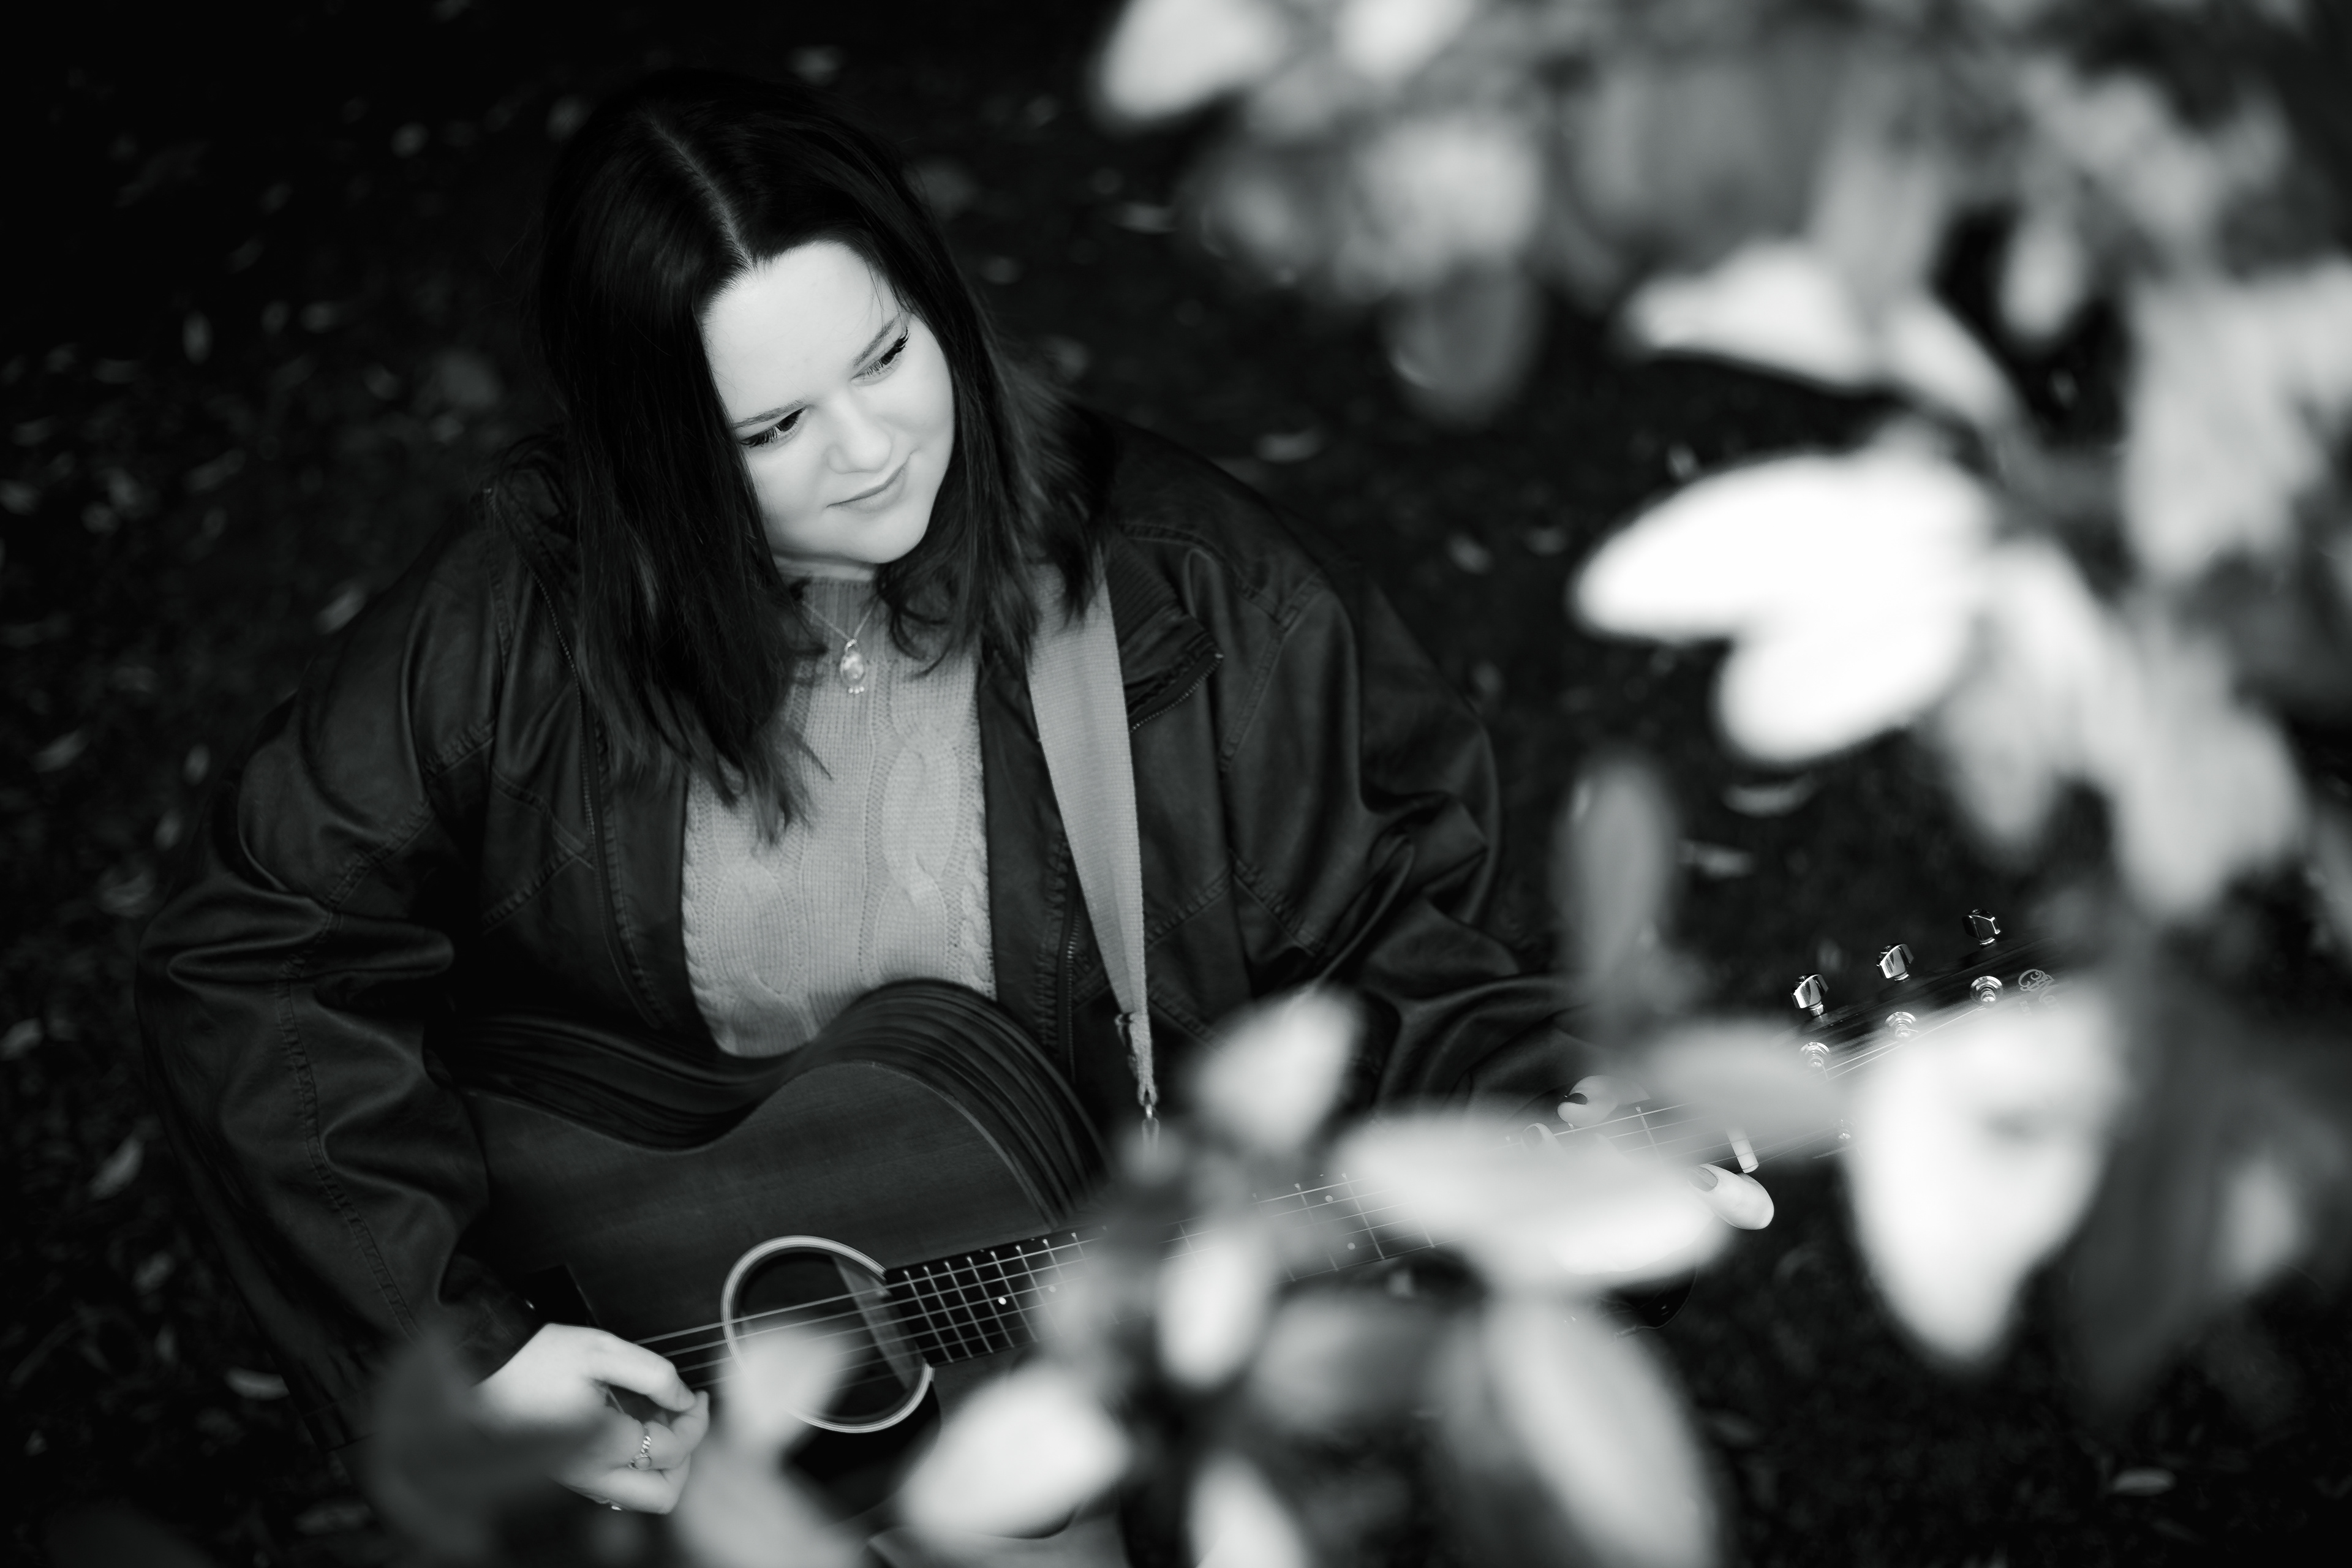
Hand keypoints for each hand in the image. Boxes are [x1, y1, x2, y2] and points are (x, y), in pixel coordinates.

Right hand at [475, 1323, 711, 1512]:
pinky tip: (639, 1424)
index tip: (698, 1396)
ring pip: (642, 1497)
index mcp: (599, 1444)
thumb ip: (653, 1373)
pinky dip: (640, 1462)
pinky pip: (620, 1484)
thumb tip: (684, 1397)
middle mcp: (589, 1474)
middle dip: (685, 1458)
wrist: (487, 1368)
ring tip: (661, 1417)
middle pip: (662, 1496)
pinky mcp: (573, 1475)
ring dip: (664, 1462)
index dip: (697, 1420)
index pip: (673, 1450)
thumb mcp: (602, 1349)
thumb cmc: (538, 1357)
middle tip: (685, 1419)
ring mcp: (579, 1480)